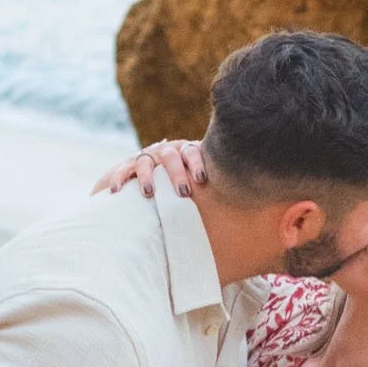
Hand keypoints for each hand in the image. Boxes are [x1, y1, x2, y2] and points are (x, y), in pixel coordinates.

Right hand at [93, 138, 207, 199]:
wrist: (148, 187)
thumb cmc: (183, 194)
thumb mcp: (199, 192)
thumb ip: (215, 196)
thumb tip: (250, 215)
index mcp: (186, 155)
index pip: (193, 151)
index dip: (197, 163)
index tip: (201, 180)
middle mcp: (166, 153)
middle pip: (171, 155)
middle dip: (176, 173)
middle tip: (182, 193)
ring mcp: (145, 158)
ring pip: (146, 161)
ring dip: (149, 177)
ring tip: (150, 194)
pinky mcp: (125, 167)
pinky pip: (122, 171)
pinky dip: (118, 179)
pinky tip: (117, 191)